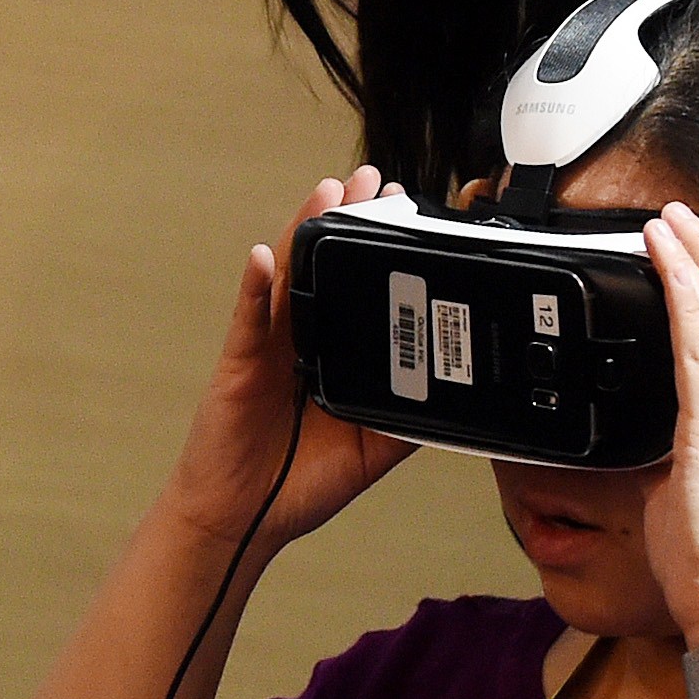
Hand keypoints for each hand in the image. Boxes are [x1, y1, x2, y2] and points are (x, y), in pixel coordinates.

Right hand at [162, 167, 415, 551]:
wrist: (241, 520)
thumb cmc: (296, 484)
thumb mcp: (373, 452)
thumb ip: (409, 419)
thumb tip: (460, 395)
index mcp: (329, 354)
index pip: (356, 289)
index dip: (376, 248)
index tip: (404, 209)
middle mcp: (297, 341)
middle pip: (322, 267)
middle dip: (345, 219)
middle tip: (372, 179)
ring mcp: (265, 349)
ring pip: (288, 279)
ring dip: (305, 232)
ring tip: (328, 192)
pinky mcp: (238, 366)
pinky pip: (248, 321)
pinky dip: (256, 289)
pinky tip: (265, 257)